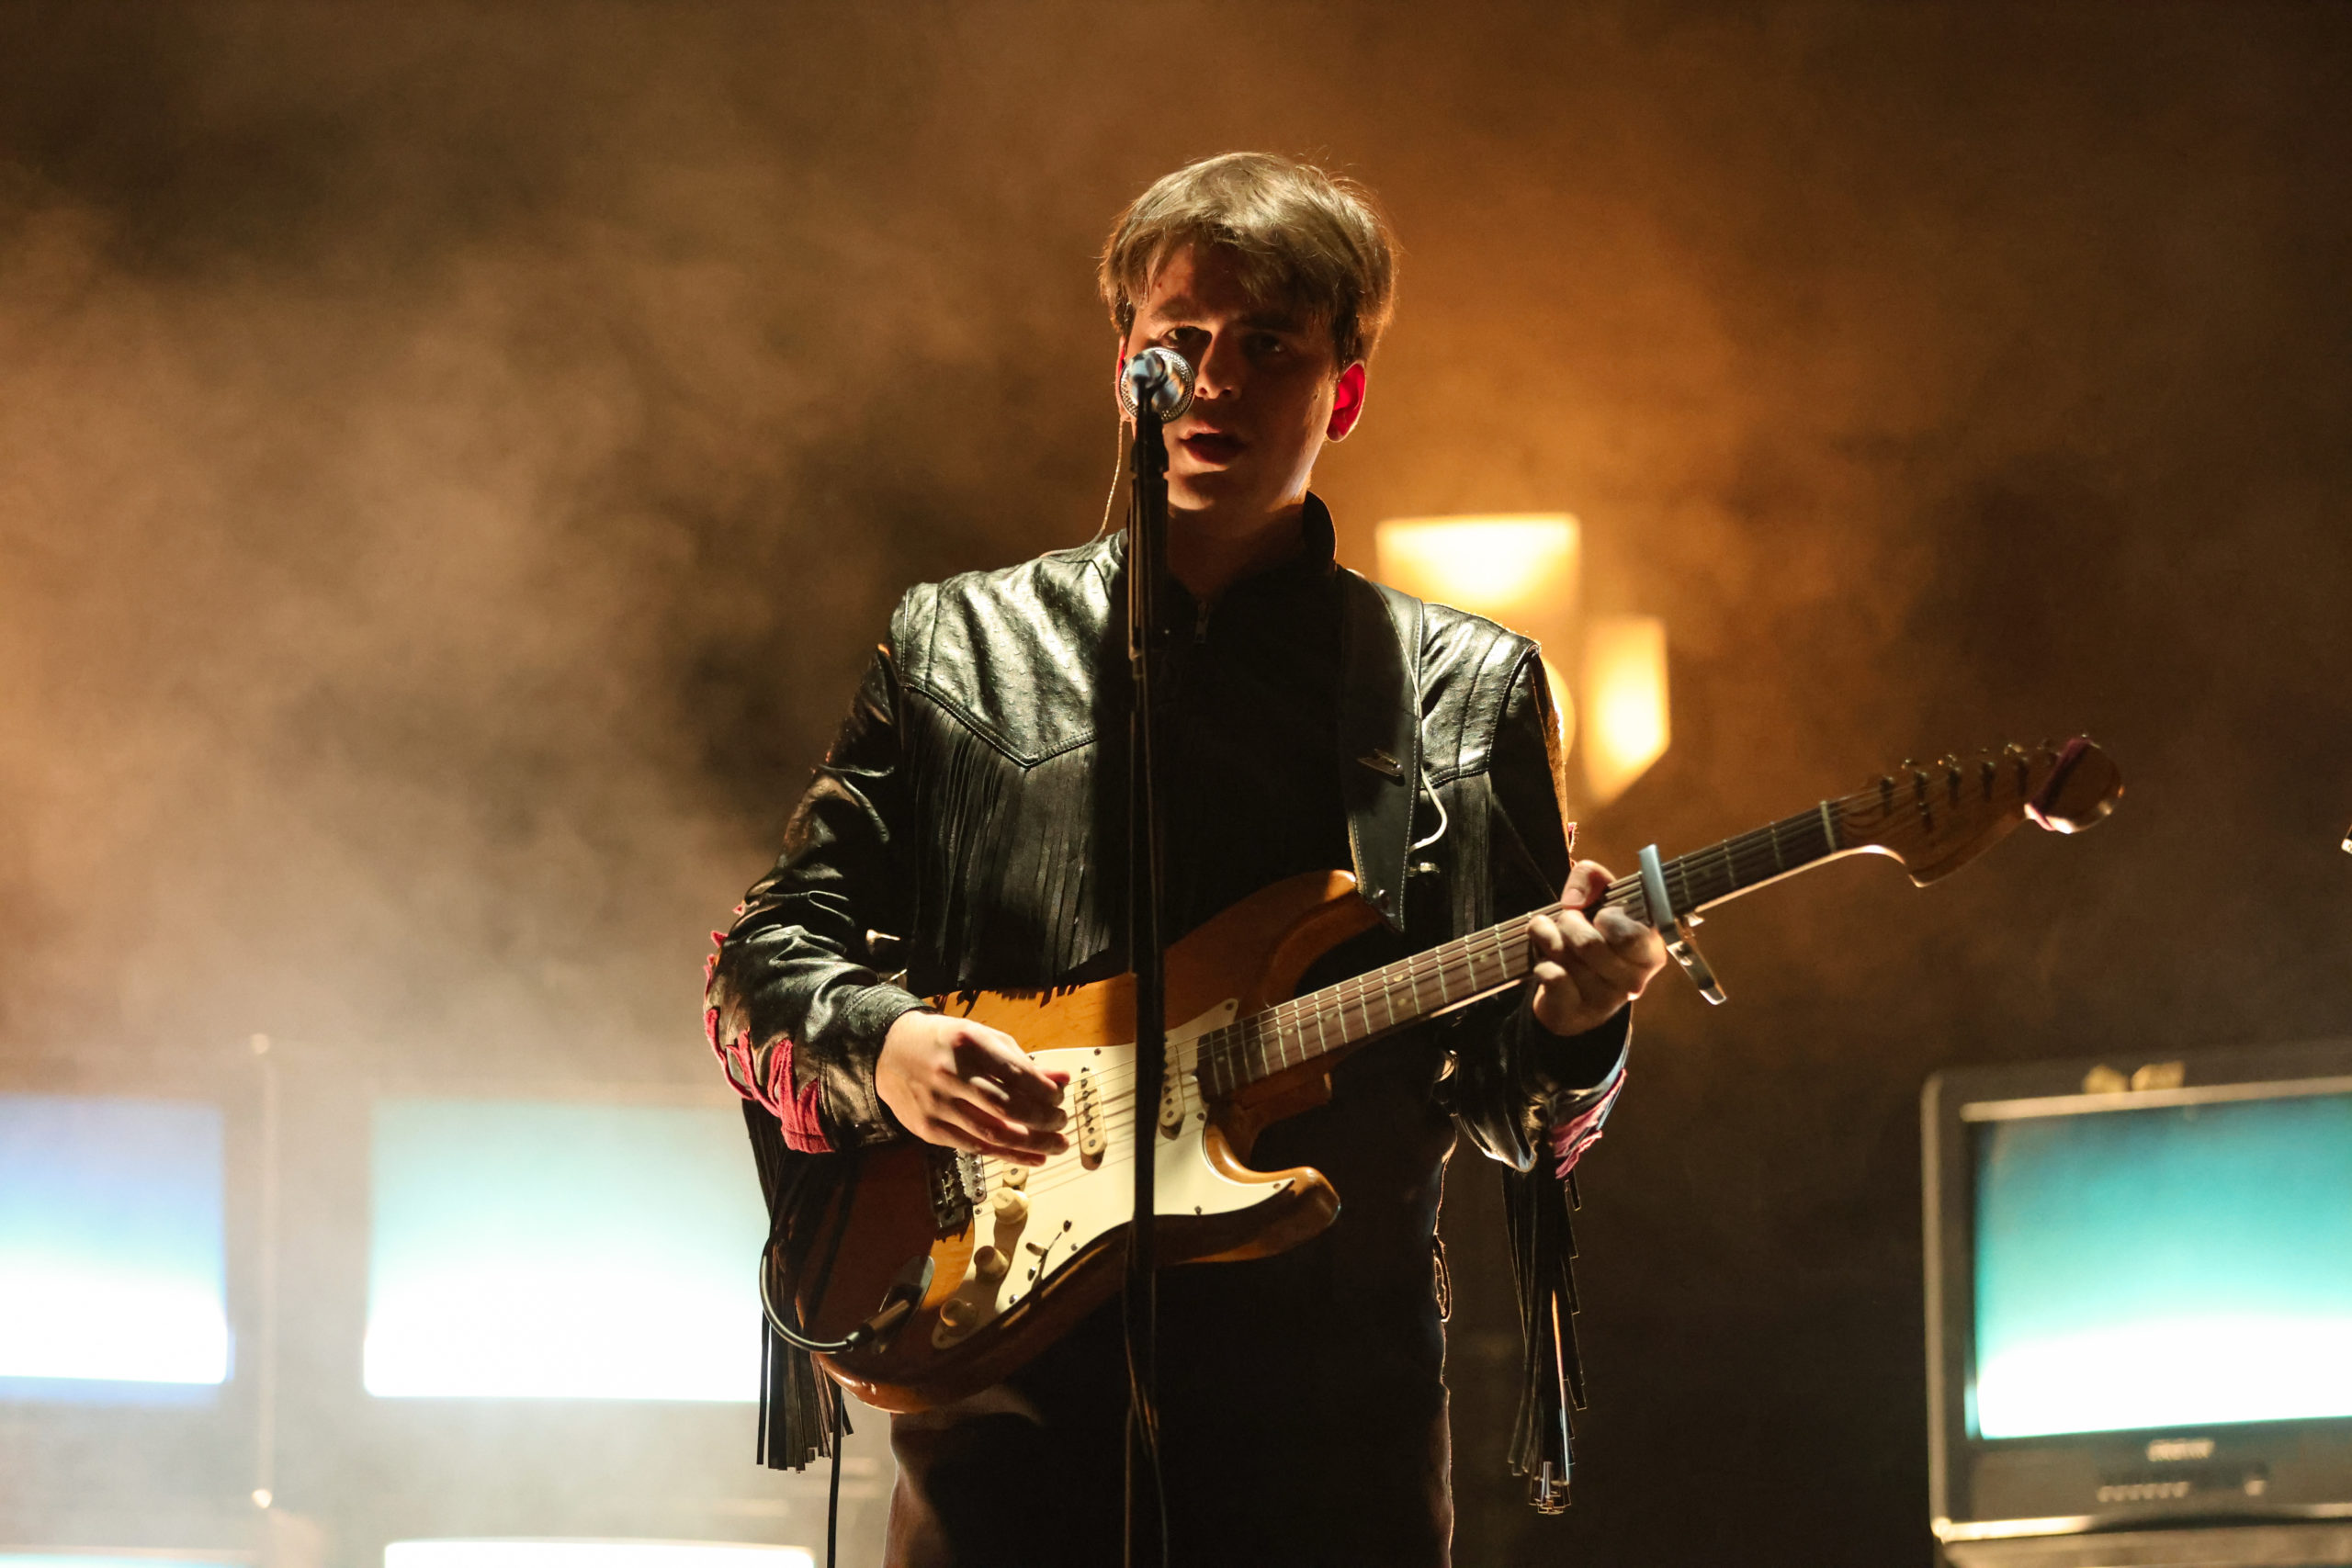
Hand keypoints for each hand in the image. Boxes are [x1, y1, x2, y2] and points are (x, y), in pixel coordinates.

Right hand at [877, 1012, 1069, 1164]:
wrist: (889, 1051)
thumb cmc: (944, 1042)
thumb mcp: (982, 1038)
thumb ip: (1021, 1060)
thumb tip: (1062, 1080)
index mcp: (968, 1044)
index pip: (1016, 1073)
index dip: (1044, 1091)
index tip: (1060, 1098)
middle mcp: (950, 1074)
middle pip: (1006, 1107)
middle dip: (1042, 1120)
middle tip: (1062, 1123)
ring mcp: (937, 1104)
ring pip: (992, 1134)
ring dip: (1031, 1144)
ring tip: (1056, 1145)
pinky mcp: (928, 1129)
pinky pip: (974, 1147)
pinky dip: (1007, 1155)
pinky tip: (1031, 1157)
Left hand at [1528, 860, 1669, 1037]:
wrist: (1573, 994)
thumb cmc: (1594, 938)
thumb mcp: (1600, 900)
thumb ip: (1592, 878)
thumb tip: (1574, 900)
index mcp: (1650, 951)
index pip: (1630, 934)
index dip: (1607, 918)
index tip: (1600, 915)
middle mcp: (1634, 980)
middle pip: (1589, 943)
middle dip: (1568, 923)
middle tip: (1568, 924)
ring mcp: (1606, 1001)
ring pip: (1565, 956)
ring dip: (1549, 940)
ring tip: (1552, 940)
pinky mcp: (1577, 1013)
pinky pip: (1552, 977)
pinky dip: (1541, 963)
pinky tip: (1546, 964)